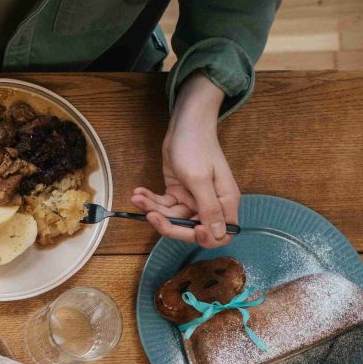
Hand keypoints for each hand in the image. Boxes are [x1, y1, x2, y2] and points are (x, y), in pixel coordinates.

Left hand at [132, 73, 238, 248]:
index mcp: (224, 202)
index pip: (220, 235)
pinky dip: (150, 201)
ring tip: (138, 196)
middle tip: (151, 215)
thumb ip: (208, 208)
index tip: (190, 229)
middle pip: (191, 230)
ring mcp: (192, 200)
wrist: (184, 125)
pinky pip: (163, 206)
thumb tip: (218, 236)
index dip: (204, 238)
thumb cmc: (196, 147)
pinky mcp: (176, 193)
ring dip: (153, 209)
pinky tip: (139, 192)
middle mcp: (210, 204)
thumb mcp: (200, 179)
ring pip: (172, 218)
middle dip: (169, 224)